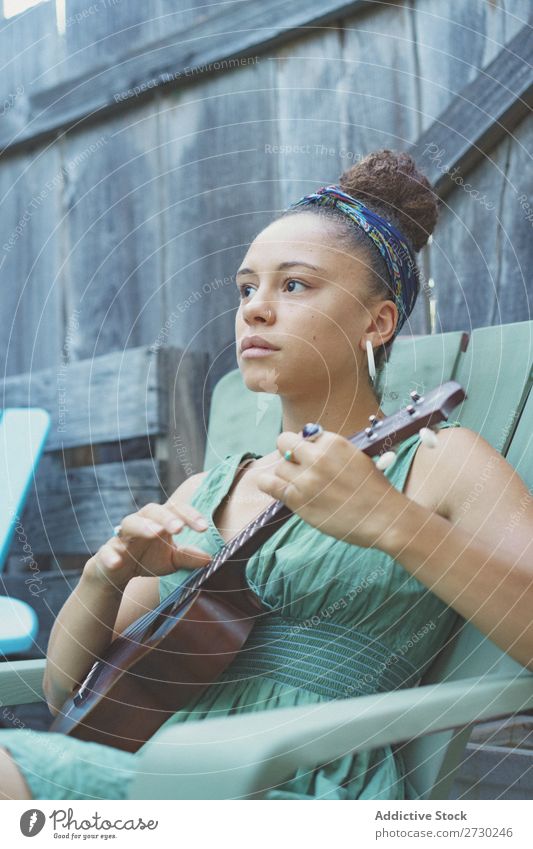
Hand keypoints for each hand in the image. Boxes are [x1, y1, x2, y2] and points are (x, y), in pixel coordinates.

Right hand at [86, 498, 211, 588]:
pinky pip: (106, 551)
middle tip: (179, 528)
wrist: (116, 572)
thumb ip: (188, 557)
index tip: (203, 528)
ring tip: (155, 533)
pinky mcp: (107, 552)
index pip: (175, 509)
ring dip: (143, 526)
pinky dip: (111, 556)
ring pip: (130, 523)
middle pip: (152, 510)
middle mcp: (141, 522)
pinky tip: (117, 562)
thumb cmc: (148, 559)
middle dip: (167, 517)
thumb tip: (210, 558)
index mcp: (159, 520)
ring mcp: (122, 536)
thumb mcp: (171, 560)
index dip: (190, 515)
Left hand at [255, 429, 408, 548]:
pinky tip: (269, 484)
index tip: (308, 455)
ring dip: (285, 474)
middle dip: (288, 452)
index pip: (304, 434)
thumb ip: (331, 452)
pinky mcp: (298, 500)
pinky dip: (268, 484)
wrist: (383, 518)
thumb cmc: (373, 490)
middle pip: (284, 443)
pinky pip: (271, 485)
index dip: (305, 445)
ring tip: (297, 484)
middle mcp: (317, 457)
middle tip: (295, 464)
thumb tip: (307, 449)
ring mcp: (306, 479)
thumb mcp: (356, 458)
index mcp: (333, 442)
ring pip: (279, 467)